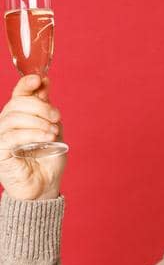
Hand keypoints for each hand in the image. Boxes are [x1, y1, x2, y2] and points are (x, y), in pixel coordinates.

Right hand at [0, 74, 64, 200]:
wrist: (46, 185)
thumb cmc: (48, 160)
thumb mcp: (53, 129)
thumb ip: (47, 109)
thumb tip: (44, 82)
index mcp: (18, 118)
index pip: (17, 96)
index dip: (26, 85)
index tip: (39, 79)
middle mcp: (5, 125)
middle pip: (16, 105)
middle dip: (39, 106)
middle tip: (56, 116)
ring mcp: (0, 138)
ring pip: (13, 118)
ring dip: (38, 122)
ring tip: (53, 132)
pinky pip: (12, 137)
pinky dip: (32, 134)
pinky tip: (47, 138)